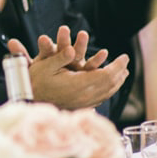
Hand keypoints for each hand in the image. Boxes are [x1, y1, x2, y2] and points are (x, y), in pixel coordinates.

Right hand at [6, 26, 128, 109]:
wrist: (31, 101)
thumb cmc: (36, 81)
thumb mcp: (45, 65)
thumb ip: (60, 57)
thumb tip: (72, 51)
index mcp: (78, 84)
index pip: (106, 75)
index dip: (118, 66)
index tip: (125, 57)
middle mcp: (84, 95)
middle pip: (110, 84)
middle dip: (120, 72)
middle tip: (125, 62)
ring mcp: (83, 102)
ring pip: (107, 92)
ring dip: (117, 81)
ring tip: (122, 72)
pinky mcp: (81, 106)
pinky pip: (101, 98)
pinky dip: (109, 90)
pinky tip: (110, 86)